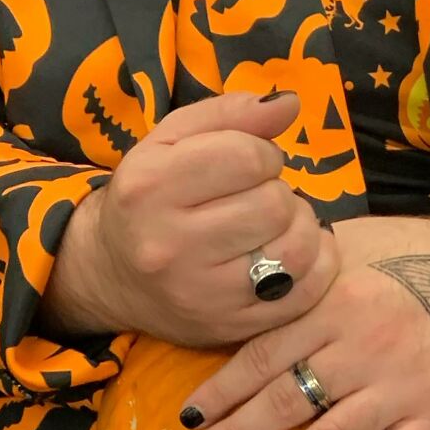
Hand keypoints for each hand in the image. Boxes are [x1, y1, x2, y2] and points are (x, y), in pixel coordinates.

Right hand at [39, 92, 337, 343]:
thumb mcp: (171, 141)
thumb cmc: (150, 198)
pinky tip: (293, 254)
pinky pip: (305, 293)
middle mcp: (171, 246)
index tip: (251, 164)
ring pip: (296, 250)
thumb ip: (231, 114)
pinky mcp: (231, 327)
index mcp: (150, 188)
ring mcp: (203, 295)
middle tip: (259, 200)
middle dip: (279, 193)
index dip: (263, 154)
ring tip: (276, 226)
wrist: (113, 276)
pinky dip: (316, 266)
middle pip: (275, 205)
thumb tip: (291, 102)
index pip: (247, 157)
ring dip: (300, 229)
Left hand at [181, 215, 429, 429]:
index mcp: (335, 301)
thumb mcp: (357, 242)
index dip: (219, 391)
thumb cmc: (422, 252)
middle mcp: (362, 345)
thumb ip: (307, 270)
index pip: (260, 356)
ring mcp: (402, 384)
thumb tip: (254, 287)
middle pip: (284, 401)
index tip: (189, 417)